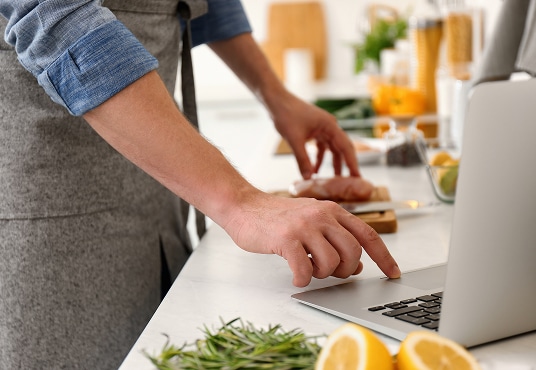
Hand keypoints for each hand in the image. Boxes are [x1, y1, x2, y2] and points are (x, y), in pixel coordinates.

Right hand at [222, 192, 399, 286]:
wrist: (244, 206)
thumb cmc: (277, 218)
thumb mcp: (312, 222)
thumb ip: (335, 239)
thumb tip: (358, 264)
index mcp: (332, 211)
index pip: (368, 234)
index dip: (384, 256)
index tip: (393, 272)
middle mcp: (322, 215)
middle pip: (353, 253)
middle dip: (345, 270)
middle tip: (329, 271)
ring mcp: (304, 226)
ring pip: (332, 263)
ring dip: (321, 275)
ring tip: (307, 268)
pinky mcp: (286, 238)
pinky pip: (305, 270)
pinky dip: (302, 280)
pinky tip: (296, 276)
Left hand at [269, 92, 359, 179]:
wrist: (276, 101)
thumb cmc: (286, 114)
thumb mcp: (294, 140)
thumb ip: (302, 160)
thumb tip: (308, 178)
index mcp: (330, 126)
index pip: (346, 147)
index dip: (352, 163)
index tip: (357, 177)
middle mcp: (330, 127)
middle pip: (342, 148)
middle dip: (346, 165)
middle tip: (352, 181)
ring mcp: (323, 128)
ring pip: (332, 149)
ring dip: (332, 163)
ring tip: (334, 180)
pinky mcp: (315, 130)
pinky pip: (321, 147)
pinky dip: (319, 158)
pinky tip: (315, 170)